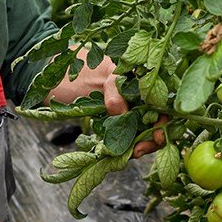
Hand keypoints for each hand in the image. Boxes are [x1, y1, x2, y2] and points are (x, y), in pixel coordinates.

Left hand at [45, 48, 165, 157]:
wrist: (57, 76)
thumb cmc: (81, 68)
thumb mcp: (101, 75)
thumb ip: (114, 92)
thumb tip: (122, 112)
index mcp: (143, 80)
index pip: (163, 102)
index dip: (164, 119)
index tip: (157, 134)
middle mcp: (140, 96)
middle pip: (157, 121)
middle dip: (152, 138)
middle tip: (139, 150)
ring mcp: (128, 110)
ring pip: (142, 132)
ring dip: (139, 145)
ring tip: (130, 154)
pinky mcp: (115, 123)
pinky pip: (126, 137)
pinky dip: (125, 146)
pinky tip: (121, 153)